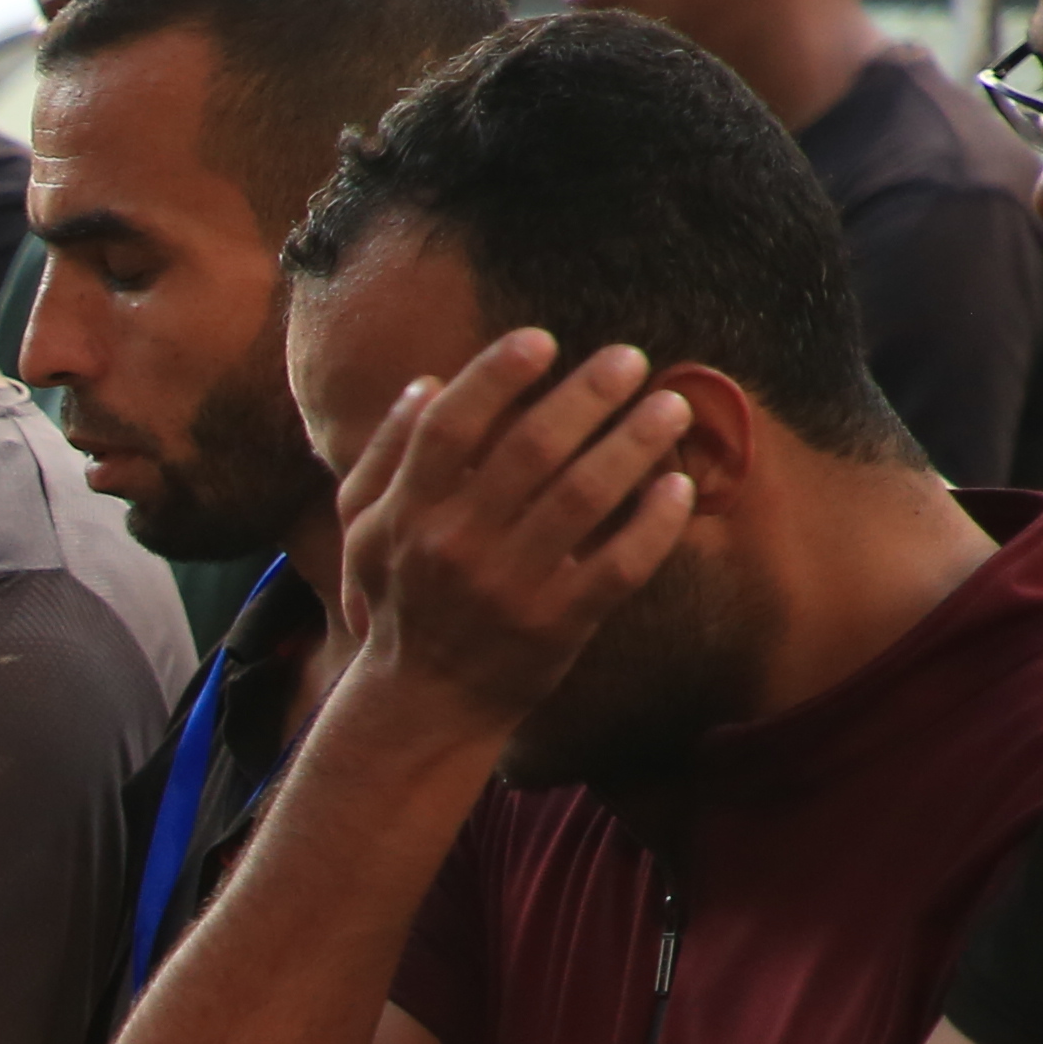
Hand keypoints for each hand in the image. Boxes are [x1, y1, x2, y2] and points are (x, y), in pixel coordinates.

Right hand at [330, 330, 695, 742]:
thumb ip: (385, 458)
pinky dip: (654, 524)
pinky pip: (617, 566)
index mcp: (407, 514)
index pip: (450, 427)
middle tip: (630, 357)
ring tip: (671, 407)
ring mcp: (509, 588)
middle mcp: (455, 546)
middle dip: (587, 394)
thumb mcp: (364, 533)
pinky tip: (679, 485)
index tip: (543, 340)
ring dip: (635, 443)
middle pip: (531, 448)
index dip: (496, 375)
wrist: (423, 703)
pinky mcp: (556, 625)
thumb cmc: (398, 602)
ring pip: (584, 497)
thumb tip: (427, 385)